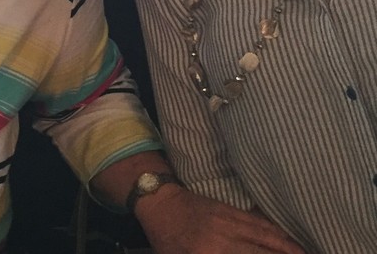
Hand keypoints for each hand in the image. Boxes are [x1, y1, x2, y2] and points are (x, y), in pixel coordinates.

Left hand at [136, 186, 306, 253]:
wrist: (159, 202)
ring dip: (291, 249)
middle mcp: (224, 238)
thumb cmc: (168, 240)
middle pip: (265, 252)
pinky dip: (279, 233)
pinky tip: (292, 241)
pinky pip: (260, 223)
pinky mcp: (231, 209)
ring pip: (268, 237)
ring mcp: (229, 221)